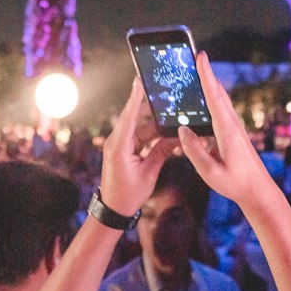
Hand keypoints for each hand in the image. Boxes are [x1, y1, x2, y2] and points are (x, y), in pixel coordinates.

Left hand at [99, 79, 178, 216]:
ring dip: (156, 127)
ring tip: (174, 119)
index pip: (129, 117)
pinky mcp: (123, 150)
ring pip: (141, 129)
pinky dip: (152, 137)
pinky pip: (139, 138)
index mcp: (120, 146)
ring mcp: (119, 145)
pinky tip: (167, 135)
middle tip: (164, 94)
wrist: (113, 209)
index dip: (135, 98)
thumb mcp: (149, 173)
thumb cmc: (128, 194)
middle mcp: (117, 142)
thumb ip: (161, 152)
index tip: (139, 81)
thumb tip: (176, 138)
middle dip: (151, 108)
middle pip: (136, 119)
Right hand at [177, 51, 271, 210]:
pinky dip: (211, 99)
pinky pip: (221, 110)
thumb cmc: (235, 183)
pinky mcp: (234, 133)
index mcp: (226, 130)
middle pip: (218, 93)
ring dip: (209, 85)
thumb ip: (194, 151)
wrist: (258, 191)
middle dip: (206, 73)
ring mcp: (235, 127)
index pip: (214, 97)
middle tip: (194, 57)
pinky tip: (203, 101)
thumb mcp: (210, 172)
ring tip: (194, 73)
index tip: (201, 56)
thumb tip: (183, 129)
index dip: (206, 75)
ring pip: (221, 100)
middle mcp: (232, 124)